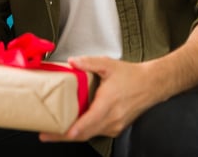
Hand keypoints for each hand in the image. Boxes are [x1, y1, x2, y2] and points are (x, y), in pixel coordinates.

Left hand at [39, 57, 160, 142]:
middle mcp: (112, 119)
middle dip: (63, 136)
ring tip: (54, 131)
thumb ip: (89, 62)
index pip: (89, 122)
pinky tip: (72, 127)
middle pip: (85, 134)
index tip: (60, 132)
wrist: (151, 84)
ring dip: (72, 135)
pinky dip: (83, 132)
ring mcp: (114, 126)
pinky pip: (96, 132)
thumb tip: (73, 61)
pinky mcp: (116, 128)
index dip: (74, 130)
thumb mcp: (109, 65)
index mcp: (108, 104)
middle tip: (46, 135)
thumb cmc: (132, 76)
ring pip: (90, 135)